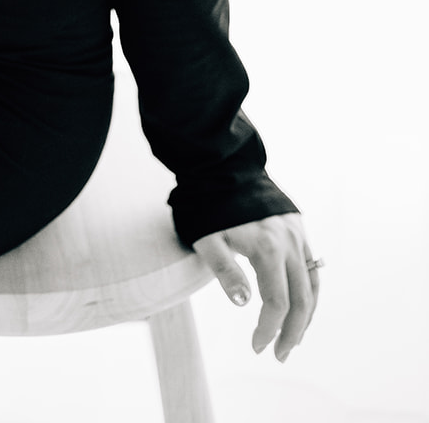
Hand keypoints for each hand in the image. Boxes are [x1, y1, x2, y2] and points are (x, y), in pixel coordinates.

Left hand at [192, 213, 319, 360]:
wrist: (221, 165)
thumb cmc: (208, 205)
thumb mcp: (206, 238)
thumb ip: (224, 270)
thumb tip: (244, 303)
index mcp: (267, 247)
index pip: (277, 303)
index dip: (269, 329)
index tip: (257, 346)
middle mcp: (289, 241)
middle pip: (301, 299)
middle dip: (292, 331)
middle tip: (280, 354)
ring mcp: (297, 234)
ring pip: (312, 284)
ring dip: (306, 315)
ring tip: (294, 338)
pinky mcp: (298, 227)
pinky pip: (312, 266)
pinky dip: (310, 291)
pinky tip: (302, 305)